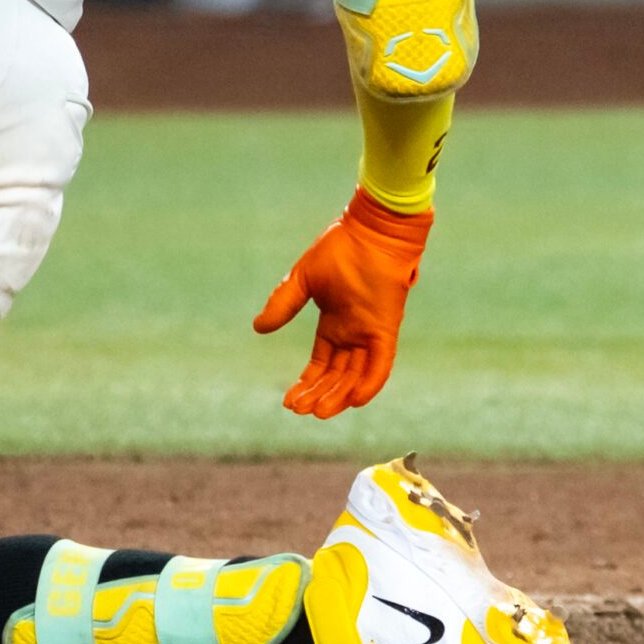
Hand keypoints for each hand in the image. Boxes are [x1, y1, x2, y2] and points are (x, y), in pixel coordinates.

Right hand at [252, 189, 430, 417]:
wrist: (369, 231)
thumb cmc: (339, 249)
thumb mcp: (302, 280)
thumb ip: (283, 304)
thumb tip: (258, 328)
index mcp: (334, 324)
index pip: (321, 364)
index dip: (306, 383)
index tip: (289, 400)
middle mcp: (353, 334)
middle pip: (337, 375)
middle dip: (319, 395)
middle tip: (301, 411)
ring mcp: (370, 332)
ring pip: (357, 376)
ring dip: (340, 395)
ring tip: (318, 412)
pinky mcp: (385, 329)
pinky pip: (380, 364)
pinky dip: (369, 384)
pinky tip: (353, 400)